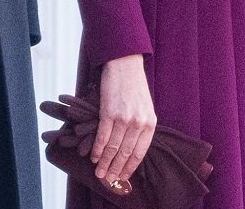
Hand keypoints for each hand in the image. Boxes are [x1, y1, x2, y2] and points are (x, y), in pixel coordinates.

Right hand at [93, 54, 155, 186]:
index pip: (140, 153)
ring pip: (114, 148)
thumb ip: (140, 127)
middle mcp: (138, 123)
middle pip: (126, 154)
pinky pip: (103, 135)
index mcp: (150, 124)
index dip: (130, 168)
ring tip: (99, 173)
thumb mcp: (144, 108)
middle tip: (109, 181)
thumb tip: (129, 148)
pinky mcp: (109, 111)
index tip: (123, 179)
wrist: (124, 64)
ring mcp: (124, 118)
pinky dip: (98, 148)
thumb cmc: (133, 86)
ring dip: (105, 163)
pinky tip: (94, 156)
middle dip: (116, 170)